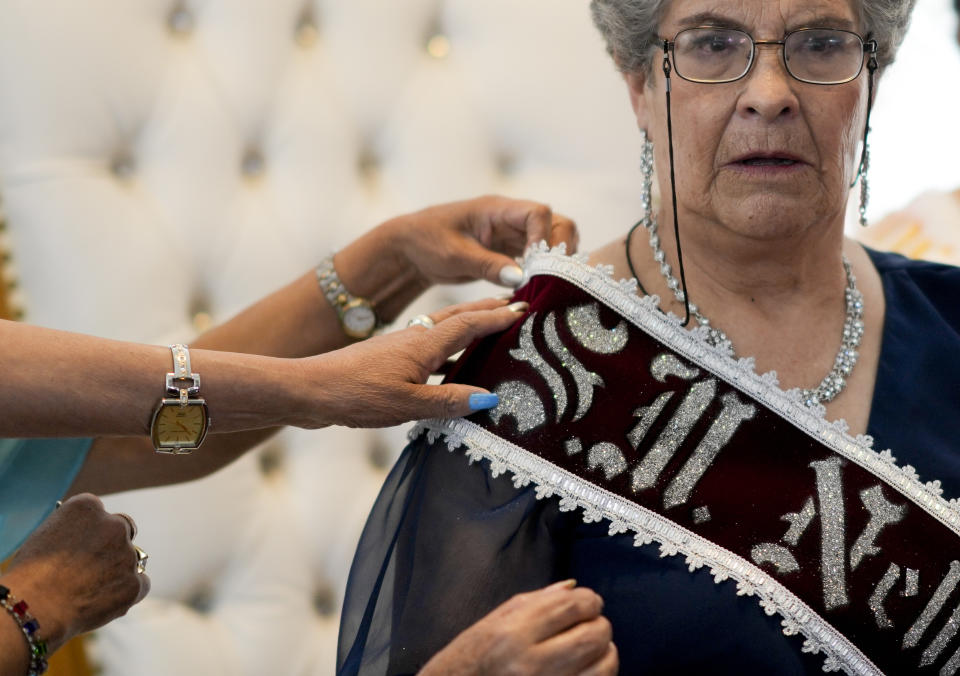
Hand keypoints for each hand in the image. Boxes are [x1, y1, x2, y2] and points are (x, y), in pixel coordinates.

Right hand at [0, 494, 148, 651]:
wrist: (32, 607)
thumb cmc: (29, 576)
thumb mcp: (45, 538)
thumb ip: (73, 532)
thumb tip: (85, 539)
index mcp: (87, 507)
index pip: (98, 512)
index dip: (89, 531)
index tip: (82, 544)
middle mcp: (114, 525)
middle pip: (122, 529)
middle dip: (111, 544)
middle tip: (96, 564)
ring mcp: (127, 554)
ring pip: (130, 560)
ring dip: (116, 571)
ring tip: (87, 592)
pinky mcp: (134, 582)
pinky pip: (141, 584)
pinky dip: (128, 592)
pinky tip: (105, 602)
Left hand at [290, 298, 527, 427]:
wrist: (309, 389)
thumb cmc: (356, 394)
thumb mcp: (407, 404)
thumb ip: (449, 401)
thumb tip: (490, 396)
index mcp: (424, 343)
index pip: (470, 323)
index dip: (499, 315)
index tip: (527, 307)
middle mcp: (415, 337)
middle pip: (459, 316)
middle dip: (489, 309)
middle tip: (517, 304)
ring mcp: (401, 346)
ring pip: (444, 329)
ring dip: (471, 323)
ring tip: (493, 325)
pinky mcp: (390, 358)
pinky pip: (430, 345)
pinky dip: (450, 347)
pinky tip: (453, 363)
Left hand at [388, 195, 578, 286]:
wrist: (411, 248)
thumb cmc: (427, 242)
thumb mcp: (455, 256)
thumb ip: (488, 265)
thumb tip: (521, 277)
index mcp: (496, 210)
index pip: (538, 213)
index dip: (545, 237)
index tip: (538, 264)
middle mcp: (510, 218)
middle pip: (555, 223)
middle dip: (560, 249)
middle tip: (553, 278)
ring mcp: (513, 234)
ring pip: (552, 240)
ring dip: (556, 261)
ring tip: (549, 284)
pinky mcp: (511, 250)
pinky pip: (539, 257)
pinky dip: (544, 270)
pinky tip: (541, 288)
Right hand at [420, 580, 617, 675]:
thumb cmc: (469, 659)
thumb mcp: (491, 623)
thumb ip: (536, 602)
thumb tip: (573, 587)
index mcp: (514, 635)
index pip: (572, 606)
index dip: (590, 600)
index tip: (589, 602)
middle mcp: (533, 665)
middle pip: (593, 636)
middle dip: (599, 624)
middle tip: (591, 623)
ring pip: (604, 667)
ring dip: (605, 653)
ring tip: (592, 649)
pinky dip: (598, 674)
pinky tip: (587, 669)